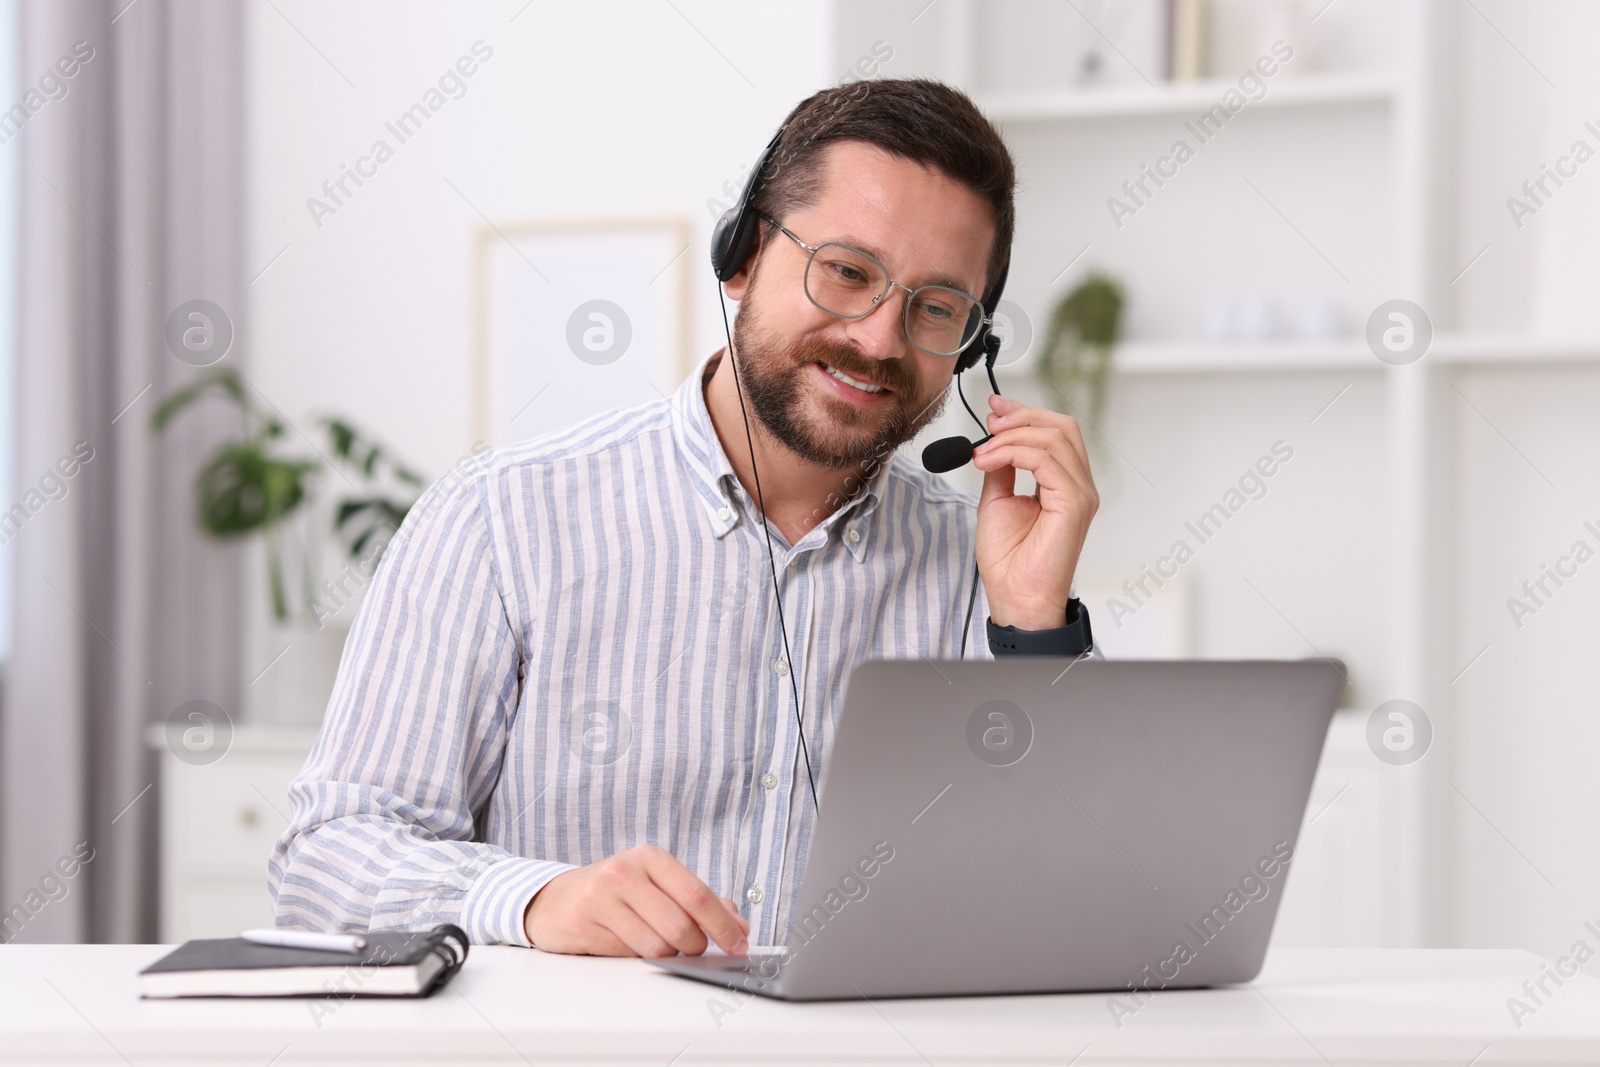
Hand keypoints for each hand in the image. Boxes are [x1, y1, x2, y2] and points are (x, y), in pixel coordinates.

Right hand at [522, 843, 750, 956]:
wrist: (556, 900)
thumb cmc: (615, 893)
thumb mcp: (657, 885)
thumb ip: (699, 902)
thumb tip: (740, 926)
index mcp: (650, 857)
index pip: (697, 895)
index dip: (723, 925)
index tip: (739, 945)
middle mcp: (625, 872)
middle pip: (680, 927)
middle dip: (694, 947)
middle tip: (692, 949)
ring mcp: (601, 897)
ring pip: (656, 947)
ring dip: (666, 955)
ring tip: (653, 941)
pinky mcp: (583, 924)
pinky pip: (627, 956)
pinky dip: (636, 957)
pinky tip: (626, 942)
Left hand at [971, 394, 1098, 629]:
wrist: (1014, 595)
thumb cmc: (1008, 559)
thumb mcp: (997, 499)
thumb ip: (1002, 467)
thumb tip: (994, 438)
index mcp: (1064, 484)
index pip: (1055, 433)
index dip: (1025, 413)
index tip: (993, 407)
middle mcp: (1079, 486)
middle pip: (1061, 427)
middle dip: (1022, 416)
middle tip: (989, 420)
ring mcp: (1080, 494)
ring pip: (1053, 438)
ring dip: (1011, 436)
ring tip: (980, 451)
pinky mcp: (1074, 504)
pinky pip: (1045, 460)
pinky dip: (1012, 452)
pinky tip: (988, 461)